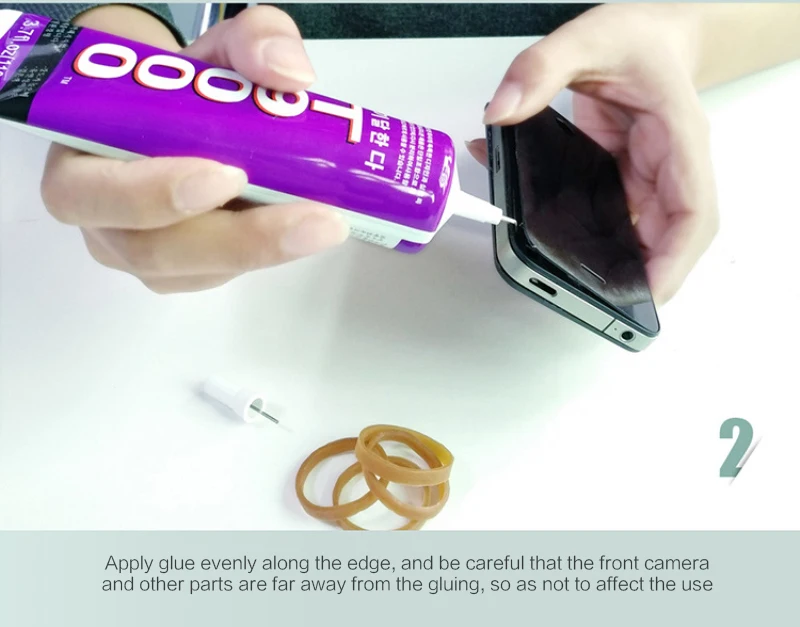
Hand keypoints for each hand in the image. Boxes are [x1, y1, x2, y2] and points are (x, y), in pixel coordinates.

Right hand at [41, 6, 348, 293]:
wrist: (176, 117)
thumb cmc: (180, 86)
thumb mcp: (216, 47)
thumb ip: (253, 40)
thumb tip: (289, 75)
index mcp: (80, 160)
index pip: (91, 192)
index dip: (152, 192)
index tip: (228, 173)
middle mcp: (104, 220)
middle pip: (154, 250)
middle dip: (238, 237)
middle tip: (313, 218)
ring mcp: (145, 255)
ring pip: (197, 271)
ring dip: (266, 252)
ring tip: (325, 223)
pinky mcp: (188, 272)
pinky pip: (225, 275)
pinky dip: (271, 254)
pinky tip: (309, 229)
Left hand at [468, 4, 718, 305]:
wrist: (649, 37)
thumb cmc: (639, 39)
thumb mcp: (589, 37)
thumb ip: (542, 68)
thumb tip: (502, 112)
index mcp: (678, 137)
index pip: (693, 212)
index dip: (675, 260)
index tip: (649, 292)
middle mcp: (669, 167)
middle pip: (668, 240)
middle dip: (639, 278)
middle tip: (597, 306)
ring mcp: (648, 179)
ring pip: (641, 239)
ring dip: (615, 268)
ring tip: (576, 290)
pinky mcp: (625, 182)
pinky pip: (615, 222)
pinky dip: (590, 242)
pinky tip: (560, 250)